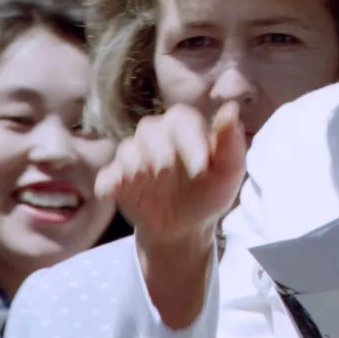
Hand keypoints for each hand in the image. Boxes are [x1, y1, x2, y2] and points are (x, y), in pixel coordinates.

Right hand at [95, 101, 245, 247]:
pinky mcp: (118, 181)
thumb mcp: (228, 172)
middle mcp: (157, 138)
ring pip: (127, 148)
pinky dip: (110, 181)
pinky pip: (106, 175)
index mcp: (185, 130)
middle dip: (161, 150)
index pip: (181, 119)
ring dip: (137, 163)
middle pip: (149, 129)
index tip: (201, 169)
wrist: (185, 229)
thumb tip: (231, 108)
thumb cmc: (209, 193)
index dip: (189, 140)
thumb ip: (231, 142)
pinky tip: (116, 190)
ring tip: (151, 180)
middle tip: (170, 173)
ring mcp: (135, 159)